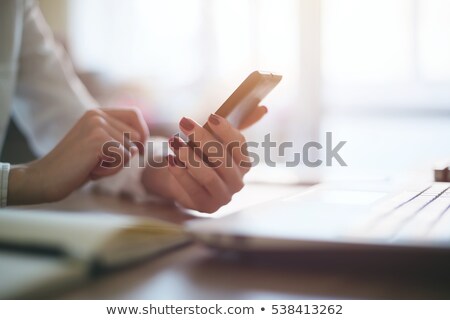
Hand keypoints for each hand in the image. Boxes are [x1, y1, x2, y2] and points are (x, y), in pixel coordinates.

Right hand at [7, 108, 148, 204]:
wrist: (47, 177)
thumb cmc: (76, 167)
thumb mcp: (101, 150)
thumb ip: (120, 142)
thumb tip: (139, 147)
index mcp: (97, 113)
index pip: (134, 115)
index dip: (142, 134)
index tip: (139, 151)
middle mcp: (97, 114)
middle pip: (136, 135)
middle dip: (126, 155)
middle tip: (101, 162)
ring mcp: (97, 125)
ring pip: (130, 150)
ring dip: (116, 165)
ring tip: (93, 165)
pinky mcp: (97, 140)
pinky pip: (123, 158)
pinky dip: (111, 170)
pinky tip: (92, 169)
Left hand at [142, 106, 266, 212]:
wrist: (181, 179)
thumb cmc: (201, 156)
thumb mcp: (216, 138)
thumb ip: (236, 125)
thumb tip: (263, 108)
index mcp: (244, 162)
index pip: (239, 145)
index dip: (225, 130)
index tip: (210, 117)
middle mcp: (238, 181)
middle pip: (224, 160)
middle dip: (203, 139)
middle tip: (185, 123)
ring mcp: (224, 196)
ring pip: (210, 177)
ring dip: (191, 158)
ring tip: (174, 142)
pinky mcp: (207, 206)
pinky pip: (194, 190)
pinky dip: (181, 174)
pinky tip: (170, 160)